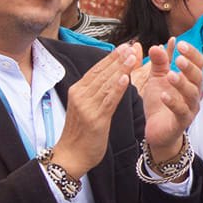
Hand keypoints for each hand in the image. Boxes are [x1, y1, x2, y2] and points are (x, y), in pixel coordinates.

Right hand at [52, 43, 140, 176]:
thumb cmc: (80, 133)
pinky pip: (108, 101)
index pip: (96, 70)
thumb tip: (109, 77)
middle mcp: (80, 96)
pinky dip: (117, 88)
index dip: (110, 58)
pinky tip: (125, 78)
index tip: (123, 47)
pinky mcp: (95, 119)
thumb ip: (95, 93)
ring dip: (120, 69)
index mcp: (78, 91)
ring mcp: (87, 107)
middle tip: (131, 46)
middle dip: (117, 59)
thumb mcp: (85, 108)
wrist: (70, 156)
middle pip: (101, 73)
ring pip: (106, 84)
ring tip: (132, 57)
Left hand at [137, 40, 202, 163]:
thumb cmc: (160, 103)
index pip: (198, 64)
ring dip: (182, 83)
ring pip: (192, 94)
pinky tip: (164, 95)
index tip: (180, 44)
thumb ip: (159, 63)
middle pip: (198, 77)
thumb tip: (158, 45)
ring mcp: (190, 108)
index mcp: (191, 80)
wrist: (157, 130)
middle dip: (189, 67)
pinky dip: (173, 102)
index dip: (192, 53)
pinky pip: (181, 111)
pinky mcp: (182, 121)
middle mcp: (194, 93)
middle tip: (178, 58)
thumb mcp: (157, 79)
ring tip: (170, 75)